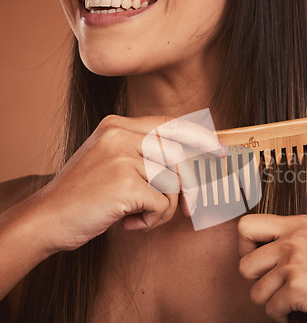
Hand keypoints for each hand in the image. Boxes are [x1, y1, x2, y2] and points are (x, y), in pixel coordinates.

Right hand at [23, 114, 222, 252]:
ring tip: (138, 216)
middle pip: (178, 156)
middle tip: (191, 209)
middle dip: (191, 186)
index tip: (218, 150)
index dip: (198, 137)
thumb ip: (144, 156)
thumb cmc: (83, 197)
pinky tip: (129, 223)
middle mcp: (120, 135)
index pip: (169, 125)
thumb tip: (190, 165)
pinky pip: (163, 203)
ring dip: (163, 209)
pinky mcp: (124, 183)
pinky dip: (153, 220)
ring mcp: (121, 157)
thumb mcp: (111, 163)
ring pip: (172, 182)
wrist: (46, 219)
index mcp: (117, 126)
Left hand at [237, 214, 306, 321]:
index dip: (244, 246)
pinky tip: (303, 309)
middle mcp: (293, 239)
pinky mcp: (298, 288)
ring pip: (256, 291)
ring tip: (293, 300)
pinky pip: (272, 309)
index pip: (245, 225)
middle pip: (244, 264)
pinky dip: (284, 315)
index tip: (258, 261)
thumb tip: (257, 250)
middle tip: (275, 287)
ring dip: (272, 302)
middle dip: (257, 282)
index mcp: (297, 224)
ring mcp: (295, 263)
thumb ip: (291, 239)